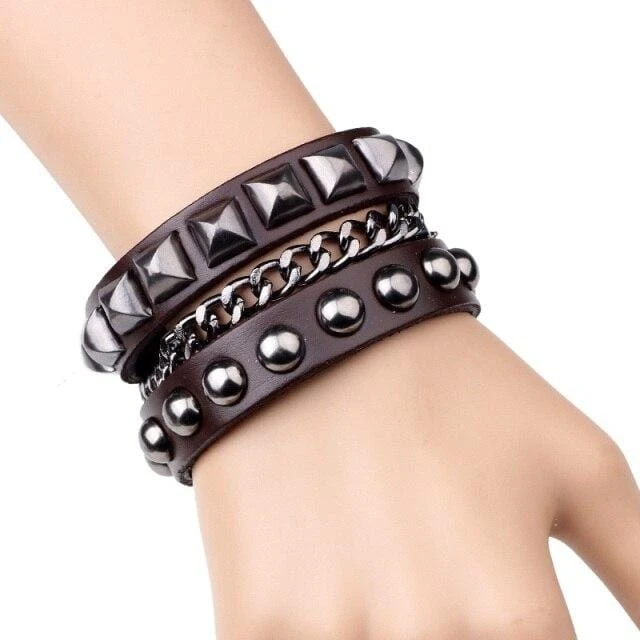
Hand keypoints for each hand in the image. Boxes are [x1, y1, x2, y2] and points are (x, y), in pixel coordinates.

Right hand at [194, 313, 639, 638]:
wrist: (317, 334)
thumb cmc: (450, 386)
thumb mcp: (579, 466)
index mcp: (511, 613)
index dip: (513, 636)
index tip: (481, 597)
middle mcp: (421, 635)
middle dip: (450, 628)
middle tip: (424, 556)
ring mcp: (323, 632)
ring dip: (383, 627)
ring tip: (380, 556)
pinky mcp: (251, 619)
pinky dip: (321, 627)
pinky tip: (329, 578)